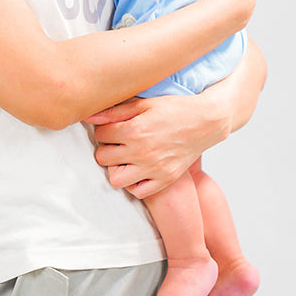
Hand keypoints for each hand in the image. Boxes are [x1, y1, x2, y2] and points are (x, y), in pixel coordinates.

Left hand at [86, 94, 227, 197]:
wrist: (206, 122)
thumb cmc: (175, 109)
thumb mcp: (144, 104)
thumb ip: (115, 111)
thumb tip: (89, 116)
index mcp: (135, 130)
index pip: (100, 134)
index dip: (104, 129)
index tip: (113, 127)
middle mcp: (142, 152)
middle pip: (102, 158)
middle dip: (107, 148)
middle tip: (118, 142)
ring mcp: (154, 168)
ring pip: (115, 179)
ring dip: (116, 168)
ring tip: (125, 158)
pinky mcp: (165, 179)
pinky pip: (138, 191)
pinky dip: (134, 183)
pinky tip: (138, 169)